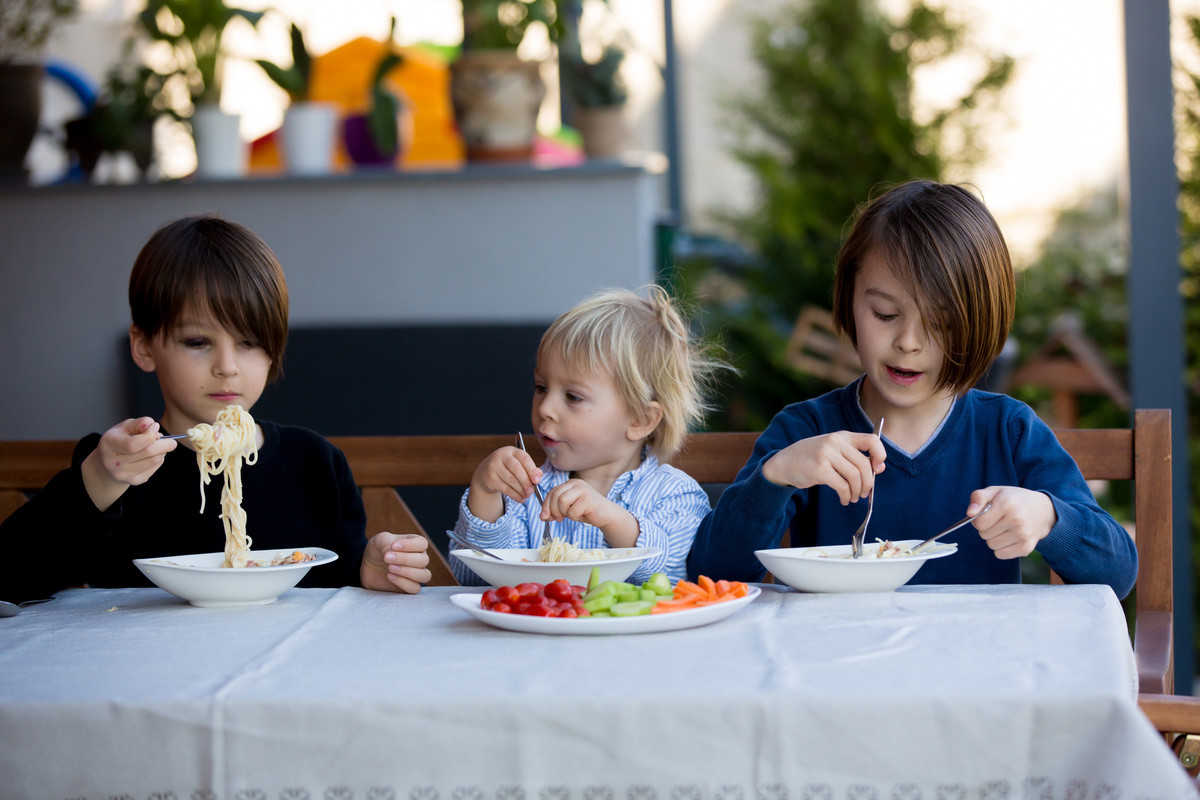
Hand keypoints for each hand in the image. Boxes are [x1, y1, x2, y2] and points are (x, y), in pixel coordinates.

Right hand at [80, 417, 178, 511]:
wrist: (107, 464)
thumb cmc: (118, 441)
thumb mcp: (124, 427)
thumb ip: (139, 423)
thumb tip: (153, 426)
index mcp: (109, 445)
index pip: (133, 444)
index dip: (149, 435)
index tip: (156, 427)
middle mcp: (113, 462)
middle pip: (147, 453)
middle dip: (164, 445)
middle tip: (172, 441)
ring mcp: (123, 474)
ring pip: (154, 460)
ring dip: (162, 451)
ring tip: (158, 445)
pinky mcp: (134, 481)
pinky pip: (154, 468)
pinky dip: (158, 459)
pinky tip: (152, 455)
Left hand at [361, 532, 431, 592]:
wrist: (370, 566)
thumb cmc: (378, 550)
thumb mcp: (378, 541)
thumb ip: (385, 543)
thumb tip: (392, 553)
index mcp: (415, 544)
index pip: (422, 543)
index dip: (410, 545)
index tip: (393, 546)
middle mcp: (419, 559)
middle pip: (424, 560)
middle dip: (405, 559)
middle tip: (387, 558)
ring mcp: (416, 574)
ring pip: (425, 576)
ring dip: (407, 572)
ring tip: (390, 568)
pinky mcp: (410, 587)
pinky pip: (415, 588)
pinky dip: (403, 583)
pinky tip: (390, 576)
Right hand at [466, 446, 541, 522]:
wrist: (485, 473)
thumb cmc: (507, 469)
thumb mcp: (518, 465)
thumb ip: (530, 469)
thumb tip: (539, 475)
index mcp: (511, 451)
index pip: (524, 457)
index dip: (532, 469)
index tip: (537, 480)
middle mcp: (501, 456)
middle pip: (516, 468)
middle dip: (526, 481)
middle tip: (532, 491)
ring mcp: (493, 467)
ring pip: (510, 480)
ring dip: (521, 490)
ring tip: (527, 495)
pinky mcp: (489, 478)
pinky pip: (504, 488)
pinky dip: (514, 495)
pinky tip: (521, 498)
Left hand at [541, 478, 638, 547]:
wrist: (606, 515)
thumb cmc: (587, 511)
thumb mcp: (569, 508)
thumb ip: (556, 509)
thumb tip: (543, 516)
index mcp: (571, 484)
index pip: (552, 492)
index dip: (546, 505)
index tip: (544, 517)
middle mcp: (576, 484)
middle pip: (555, 496)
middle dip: (553, 510)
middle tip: (559, 519)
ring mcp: (583, 490)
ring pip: (562, 501)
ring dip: (565, 513)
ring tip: (574, 515)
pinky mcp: (588, 499)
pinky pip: (572, 511)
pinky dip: (575, 517)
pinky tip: (583, 516)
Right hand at [761, 430, 885, 504]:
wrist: (784, 462)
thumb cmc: (812, 458)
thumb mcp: (832, 450)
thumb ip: (853, 456)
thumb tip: (879, 468)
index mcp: (841, 436)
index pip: (872, 440)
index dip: (880, 455)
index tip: (877, 468)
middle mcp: (834, 442)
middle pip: (864, 464)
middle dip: (868, 482)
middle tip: (864, 492)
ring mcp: (826, 455)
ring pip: (854, 476)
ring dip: (857, 491)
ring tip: (853, 497)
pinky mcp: (819, 469)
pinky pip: (842, 486)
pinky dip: (846, 496)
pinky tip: (844, 499)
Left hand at [965, 487, 1056, 558]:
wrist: (1043, 511)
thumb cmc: (1013, 500)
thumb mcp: (995, 491)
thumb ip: (978, 498)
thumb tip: (969, 514)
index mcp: (1007, 503)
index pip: (979, 523)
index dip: (979, 520)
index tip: (987, 515)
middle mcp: (1016, 520)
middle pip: (984, 535)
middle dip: (987, 528)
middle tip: (998, 520)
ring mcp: (1023, 535)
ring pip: (991, 545)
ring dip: (994, 538)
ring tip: (1005, 528)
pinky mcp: (1026, 548)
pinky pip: (1000, 554)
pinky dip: (1001, 548)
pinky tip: (1010, 537)